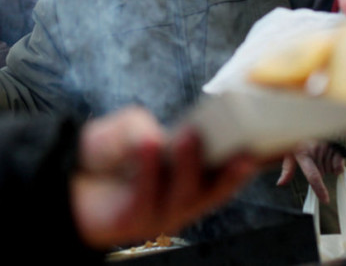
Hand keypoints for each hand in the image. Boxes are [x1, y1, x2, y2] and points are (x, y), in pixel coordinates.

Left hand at [71, 107, 256, 249]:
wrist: (65, 181)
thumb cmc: (107, 154)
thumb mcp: (127, 126)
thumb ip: (140, 123)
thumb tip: (154, 137)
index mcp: (193, 177)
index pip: (230, 171)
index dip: (254, 159)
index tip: (279, 141)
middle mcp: (183, 198)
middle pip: (215, 188)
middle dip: (230, 166)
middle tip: (239, 140)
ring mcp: (161, 213)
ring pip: (183, 193)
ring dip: (189, 163)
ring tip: (189, 135)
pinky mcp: (133, 222)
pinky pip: (145, 196)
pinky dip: (149, 169)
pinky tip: (149, 144)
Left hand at [276, 140, 344, 202]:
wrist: (314, 123)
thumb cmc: (299, 140)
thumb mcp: (289, 151)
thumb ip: (287, 169)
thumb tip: (280, 184)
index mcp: (302, 153)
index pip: (313, 175)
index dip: (320, 189)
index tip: (325, 200)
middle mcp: (316, 150)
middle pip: (321, 173)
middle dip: (318, 170)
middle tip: (313, 157)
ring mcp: (328, 148)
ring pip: (330, 170)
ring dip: (326, 166)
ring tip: (320, 152)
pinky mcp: (337, 146)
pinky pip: (339, 166)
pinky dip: (336, 165)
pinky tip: (329, 154)